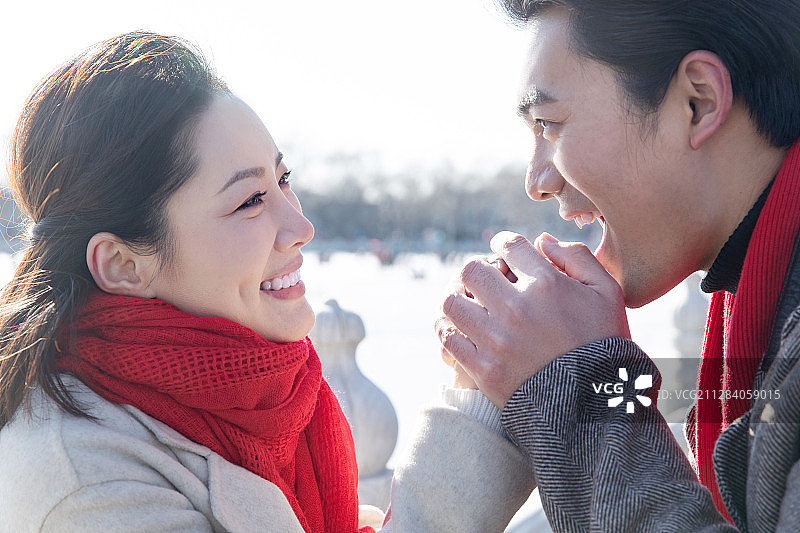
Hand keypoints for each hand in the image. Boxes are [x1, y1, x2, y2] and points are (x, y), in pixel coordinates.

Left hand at [436, 231, 629, 407]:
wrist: (599, 406)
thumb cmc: (606, 345)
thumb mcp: (608, 293)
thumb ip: (577, 258)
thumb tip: (542, 241)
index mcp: (548, 285)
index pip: (509, 246)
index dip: (504, 244)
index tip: (503, 251)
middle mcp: (517, 308)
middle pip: (472, 270)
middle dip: (478, 270)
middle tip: (484, 279)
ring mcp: (497, 340)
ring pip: (451, 303)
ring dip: (458, 299)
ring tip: (467, 303)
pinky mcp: (484, 370)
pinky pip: (449, 340)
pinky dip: (450, 331)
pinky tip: (461, 330)